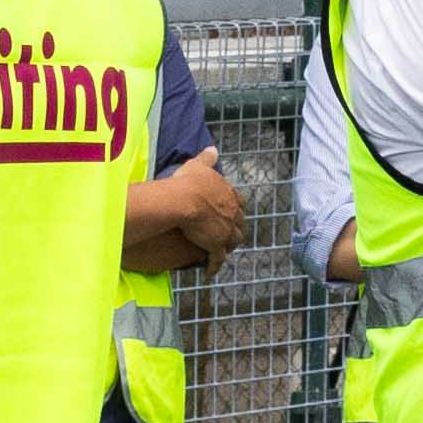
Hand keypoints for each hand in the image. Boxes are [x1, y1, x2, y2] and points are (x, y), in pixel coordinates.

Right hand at [122, 153, 253, 274]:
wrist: (184, 200)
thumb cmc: (189, 181)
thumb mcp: (198, 165)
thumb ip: (207, 158)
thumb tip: (213, 149)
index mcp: (228, 194)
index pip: (237, 202)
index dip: (234, 207)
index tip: (230, 211)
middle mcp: (232, 213)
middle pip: (238, 223)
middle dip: (234, 227)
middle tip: (227, 232)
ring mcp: (226, 230)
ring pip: (233, 241)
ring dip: (228, 246)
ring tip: (222, 251)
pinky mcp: (217, 245)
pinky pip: (217, 259)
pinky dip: (214, 266)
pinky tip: (210, 273)